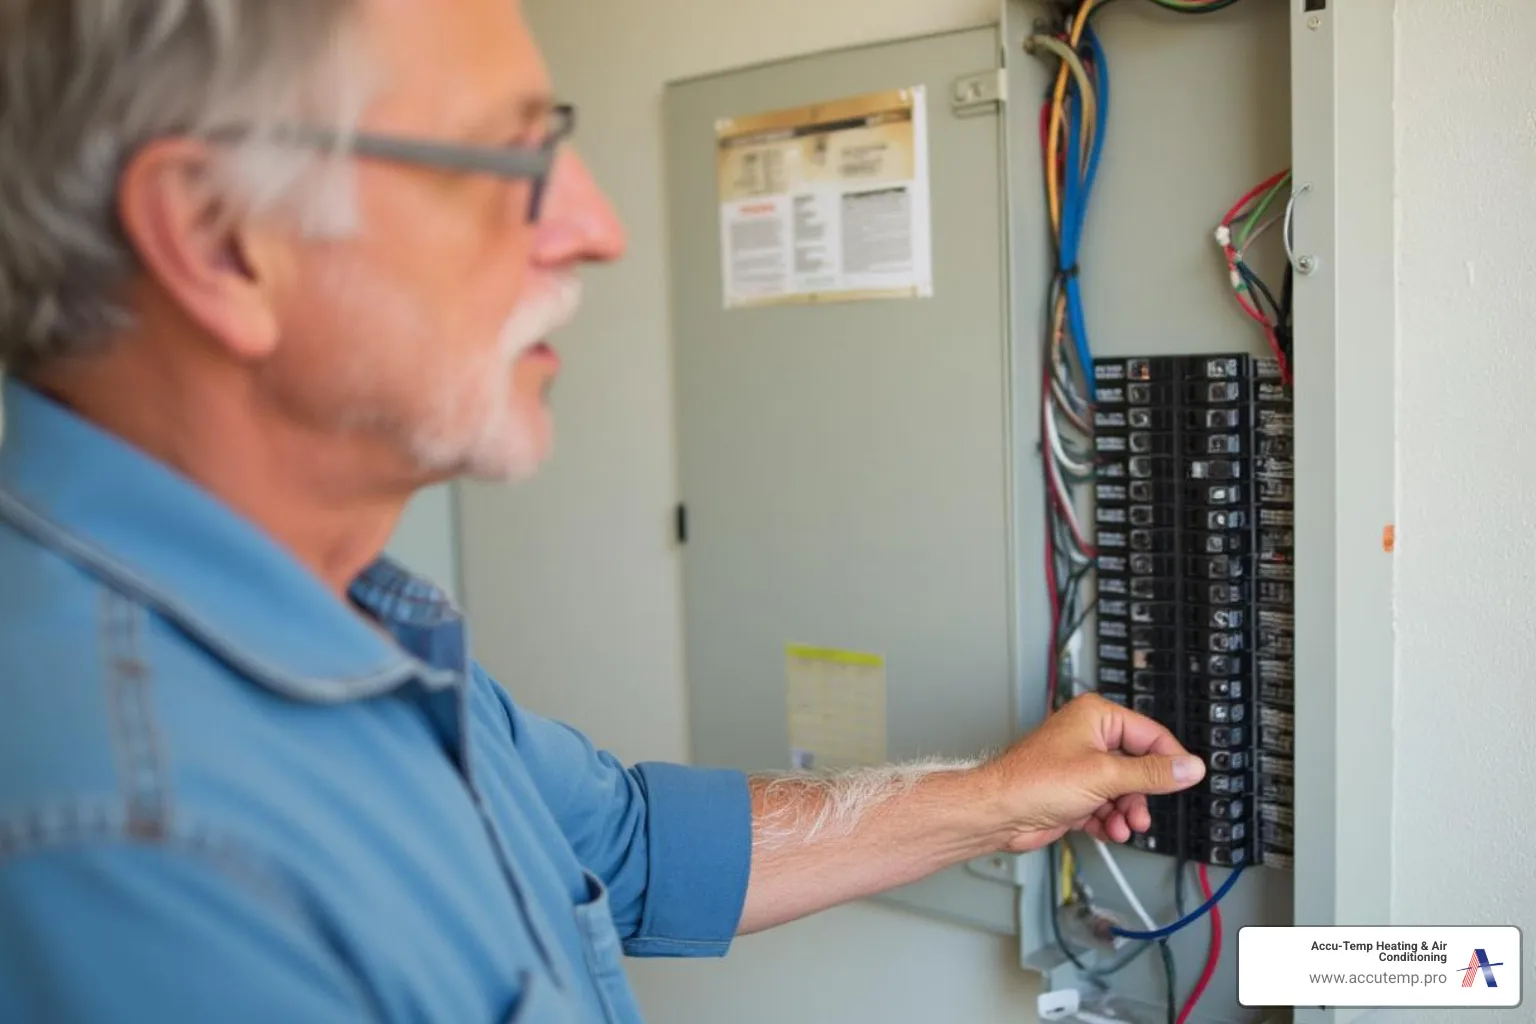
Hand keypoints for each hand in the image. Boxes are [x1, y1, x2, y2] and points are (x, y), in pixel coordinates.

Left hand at [979, 693, 1205, 852]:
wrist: (998, 813)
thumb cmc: (1033, 782)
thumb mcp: (1105, 777)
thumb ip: (1151, 774)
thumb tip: (1189, 767)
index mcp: (1096, 717)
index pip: (1150, 735)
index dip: (1170, 760)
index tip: (1186, 781)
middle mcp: (1089, 737)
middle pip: (1138, 766)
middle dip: (1141, 795)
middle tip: (1142, 813)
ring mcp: (1081, 766)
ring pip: (1123, 790)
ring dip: (1125, 811)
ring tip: (1122, 825)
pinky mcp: (1074, 792)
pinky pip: (1106, 804)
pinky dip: (1108, 819)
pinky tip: (1106, 829)